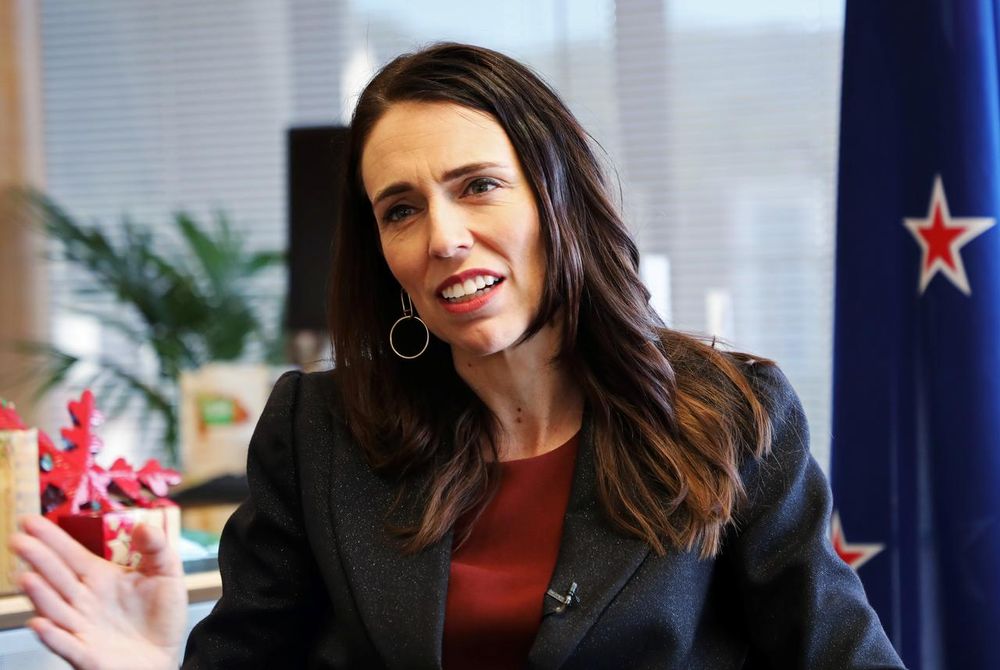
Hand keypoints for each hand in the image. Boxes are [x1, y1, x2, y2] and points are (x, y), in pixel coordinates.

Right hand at [9, 515, 187, 669]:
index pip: (71, 554)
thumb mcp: (167, 574)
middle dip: (37, 559)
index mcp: (100, 578)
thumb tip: (147, 526)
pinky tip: (40, 622)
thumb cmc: (162, 615)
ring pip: (55, 608)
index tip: (32, 522)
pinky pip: (66, 644)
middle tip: (19, 540)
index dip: (52, 538)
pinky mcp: (87, 653)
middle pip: (57, 577)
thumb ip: (157, 548)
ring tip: (26, 577)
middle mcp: (85, 601)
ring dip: (39, 594)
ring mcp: (82, 627)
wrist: (164, 655)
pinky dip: (52, 635)